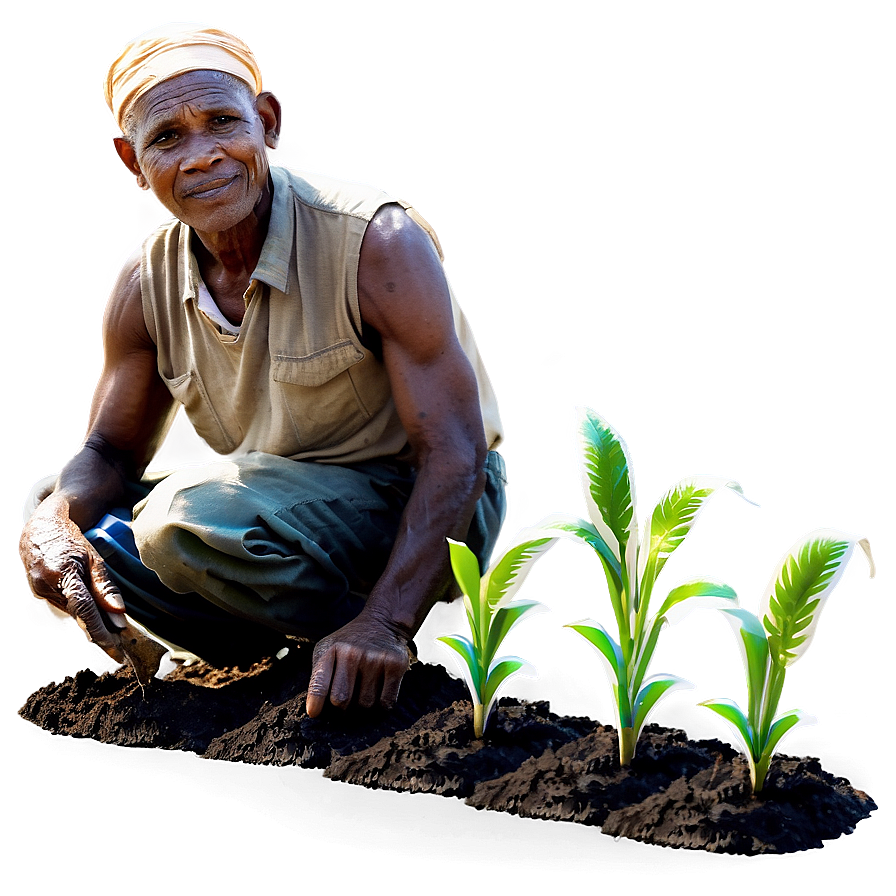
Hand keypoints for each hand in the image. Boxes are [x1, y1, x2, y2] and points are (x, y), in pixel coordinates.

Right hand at [20, 506, 126, 659]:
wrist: (41, 528)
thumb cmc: (70, 539)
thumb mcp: (94, 558)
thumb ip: (105, 586)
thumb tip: (119, 613)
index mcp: (63, 573)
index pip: (84, 609)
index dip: (99, 630)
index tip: (114, 646)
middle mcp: (48, 586)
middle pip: (79, 616)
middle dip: (100, 633)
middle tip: (120, 649)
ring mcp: (40, 591)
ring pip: (72, 614)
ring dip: (92, 625)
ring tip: (114, 637)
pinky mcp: (40, 593)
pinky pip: (65, 607)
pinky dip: (81, 614)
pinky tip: (95, 620)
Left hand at [306, 611, 410, 716]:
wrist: (382, 623)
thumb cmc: (349, 644)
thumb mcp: (327, 649)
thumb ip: (319, 676)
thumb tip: (316, 711)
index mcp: (330, 650)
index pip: (319, 684)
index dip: (316, 702)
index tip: (315, 713)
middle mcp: (352, 654)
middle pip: (342, 701)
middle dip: (342, 709)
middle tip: (346, 703)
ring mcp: (375, 659)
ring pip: (365, 705)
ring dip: (363, 707)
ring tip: (363, 692)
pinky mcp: (396, 665)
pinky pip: (385, 703)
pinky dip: (381, 706)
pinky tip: (378, 694)